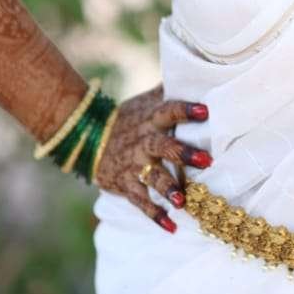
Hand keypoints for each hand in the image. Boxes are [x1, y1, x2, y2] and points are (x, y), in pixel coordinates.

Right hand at [92, 84, 209, 231]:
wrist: (86, 138)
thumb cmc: (128, 118)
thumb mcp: (146, 101)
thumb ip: (170, 89)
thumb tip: (197, 66)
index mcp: (151, 119)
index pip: (170, 111)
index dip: (186, 110)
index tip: (206, 110)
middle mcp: (144, 142)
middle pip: (165, 146)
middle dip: (184, 153)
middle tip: (207, 160)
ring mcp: (134, 164)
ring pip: (153, 177)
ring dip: (169, 189)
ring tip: (183, 201)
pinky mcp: (125, 184)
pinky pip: (141, 202)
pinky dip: (156, 216)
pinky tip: (172, 227)